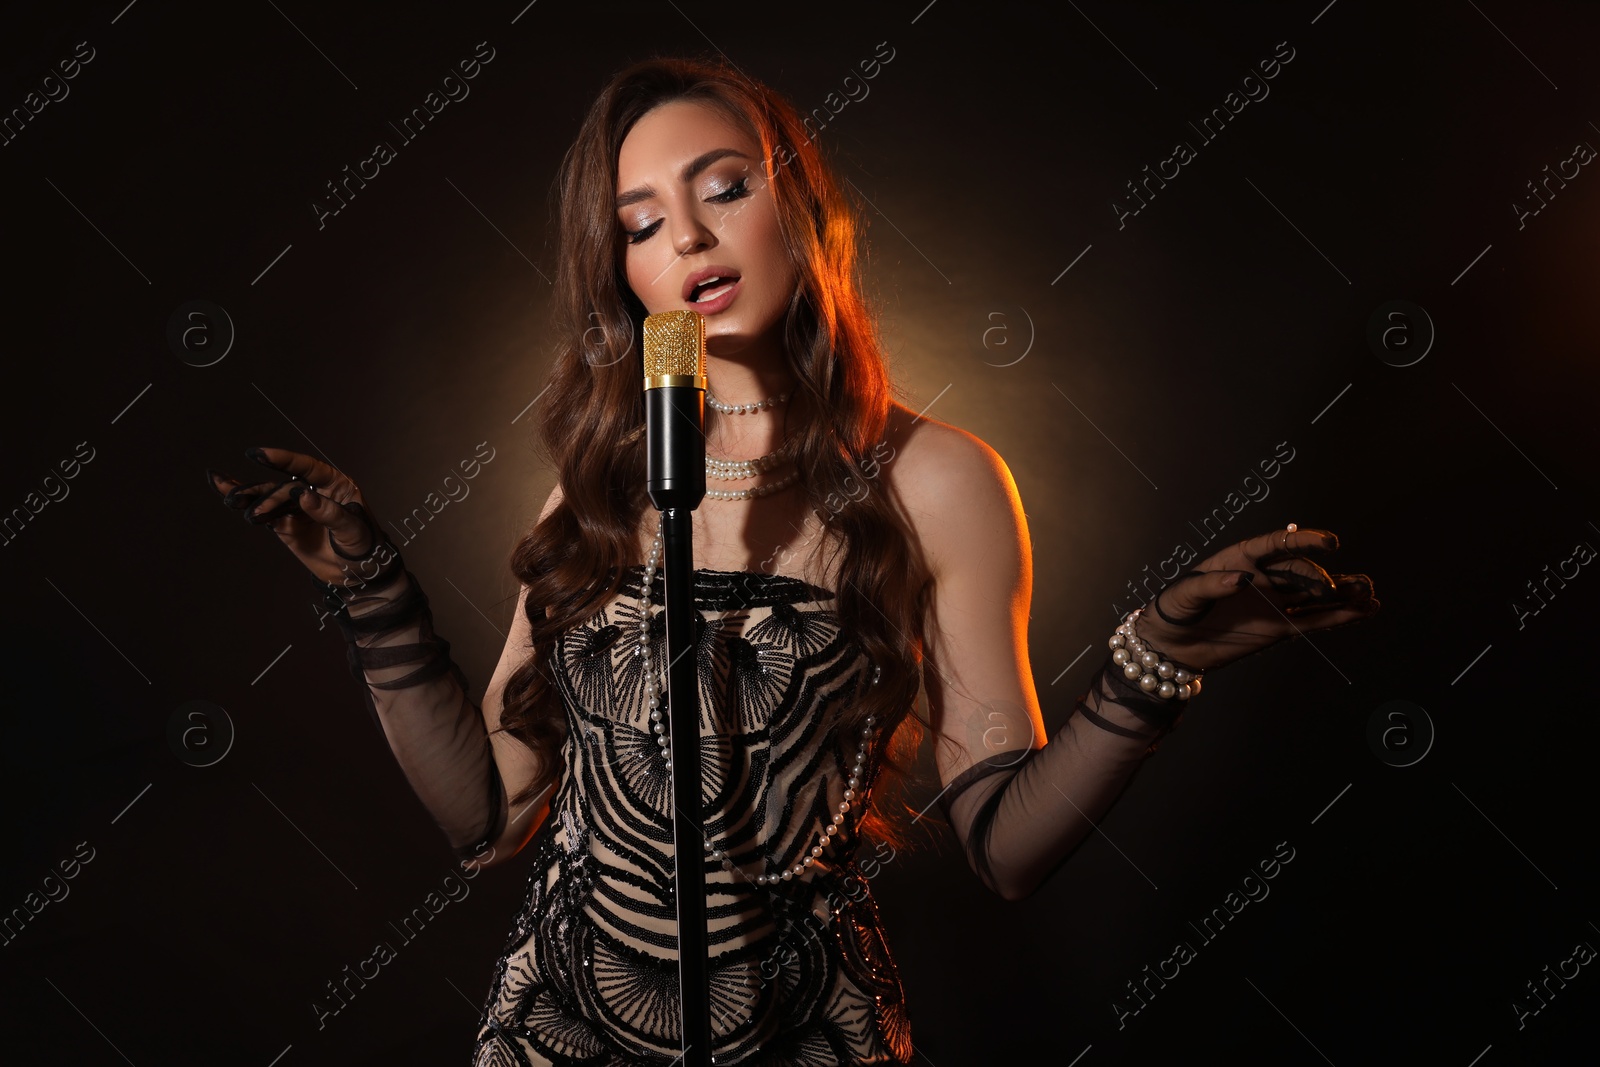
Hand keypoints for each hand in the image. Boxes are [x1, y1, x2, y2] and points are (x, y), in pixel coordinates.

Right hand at [206, 447, 397, 587]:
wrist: (359, 575)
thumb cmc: (366, 547)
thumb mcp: (353, 529)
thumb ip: (330, 512)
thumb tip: (303, 494)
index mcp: (336, 484)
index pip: (307, 467)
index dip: (284, 459)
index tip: (260, 454)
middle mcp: (314, 491)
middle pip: (282, 485)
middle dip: (261, 491)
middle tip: (241, 495)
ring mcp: (298, 507)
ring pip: (269, 497)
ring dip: (249, 497)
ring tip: (231, 500)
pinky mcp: (287, 525)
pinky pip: (265, 513)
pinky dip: (247, 505)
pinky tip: (228, 496)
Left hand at [1131, 526, 1378, 672]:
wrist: (1170, 646)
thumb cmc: (1172, 610)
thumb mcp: (1184, 595)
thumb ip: (1211, 585)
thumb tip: (1242, 580)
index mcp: (1242, 559)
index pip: (1279, 544)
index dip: (1305, 540)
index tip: (1330, 542)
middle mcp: (1264, 577)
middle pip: (1301, 572)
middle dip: (1321, 579)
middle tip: (1333, 589)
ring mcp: (1275, 603)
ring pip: (1316, 596)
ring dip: (1344, 594)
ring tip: (1370, 595)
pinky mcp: (1280, 629)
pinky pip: (1315, 621)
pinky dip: (1340, 616)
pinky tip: (1366, 610)